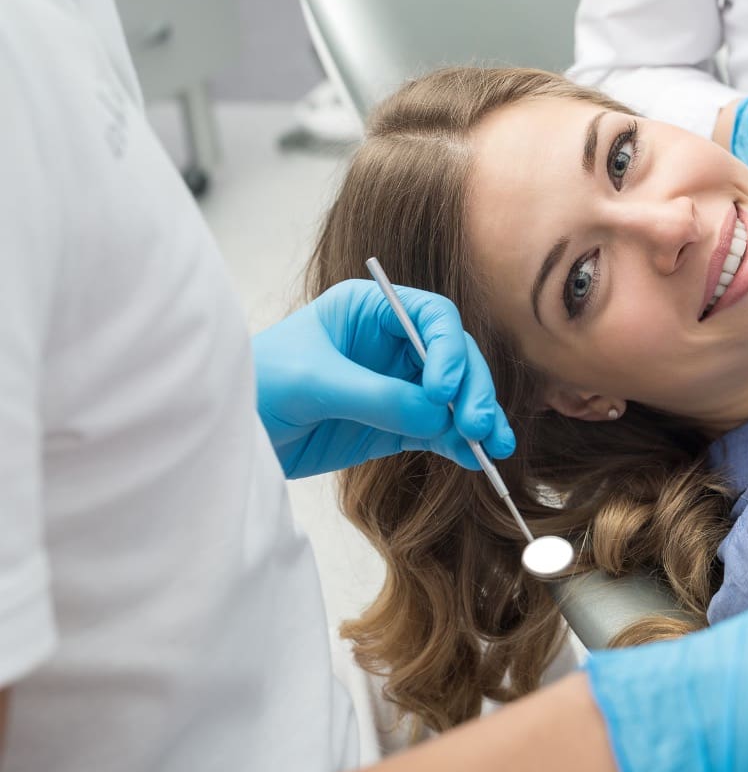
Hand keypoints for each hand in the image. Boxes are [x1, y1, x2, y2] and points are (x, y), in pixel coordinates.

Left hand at [253, 279, 513, 478]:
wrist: (228, 434)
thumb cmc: (257, 385)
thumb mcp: (314, 383)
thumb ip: (377, 397)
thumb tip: (437, 416)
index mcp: (369, 311)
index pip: (431, 318)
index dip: (448, 350)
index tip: (443, 389)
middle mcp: (390, 344)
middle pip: (453, 359)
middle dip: (471, 390)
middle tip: (477, 425)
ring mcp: (396, 387)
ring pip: (454, 398)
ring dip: (478, 420)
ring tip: (495, 447)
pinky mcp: (394, 427)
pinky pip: (438, 432)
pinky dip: (459, 445)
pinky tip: (478, 460)